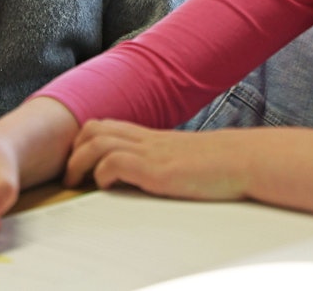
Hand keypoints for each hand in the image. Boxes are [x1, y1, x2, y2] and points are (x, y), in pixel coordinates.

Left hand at [65, 120, 248, 200]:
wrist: (244, 161)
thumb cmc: (218, 165)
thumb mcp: (182, 158)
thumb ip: (162, 160)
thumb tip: (148, 174)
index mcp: (151, 136)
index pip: (106, 125)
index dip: (84, 141)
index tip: (76, 162)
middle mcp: (147, 139)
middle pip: (93, 127)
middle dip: (73, 149)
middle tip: (69, 174)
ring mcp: (151, 152)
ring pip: (97, 142)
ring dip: (78, 162)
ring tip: (75, 182)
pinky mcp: (156, 170)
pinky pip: (114, 163)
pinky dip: (101, 173)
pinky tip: (105, 186)